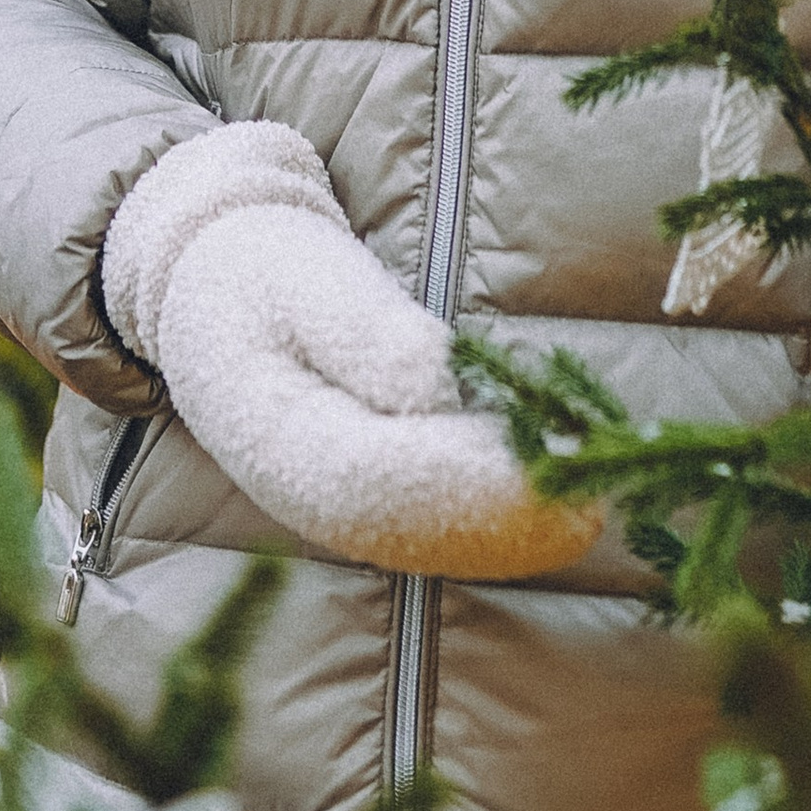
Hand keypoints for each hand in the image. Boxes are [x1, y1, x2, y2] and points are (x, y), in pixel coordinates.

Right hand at [102, 126, 597, 581]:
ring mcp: (336, 509)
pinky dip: (499, 531)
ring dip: (511, 536)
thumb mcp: (306, 275)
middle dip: (502, 520)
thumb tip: (441, 382)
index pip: (370, 475)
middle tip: (588, 505)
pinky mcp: (373, 504)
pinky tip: (561, 514)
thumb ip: (371, 332)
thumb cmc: (267, 268)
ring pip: (427, 542)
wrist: (221, 291)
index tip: (536, 466)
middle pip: (407, 527)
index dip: (457, 479)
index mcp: (272, 430)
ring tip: (589, 511)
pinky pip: (435, 533)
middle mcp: (303, 492)